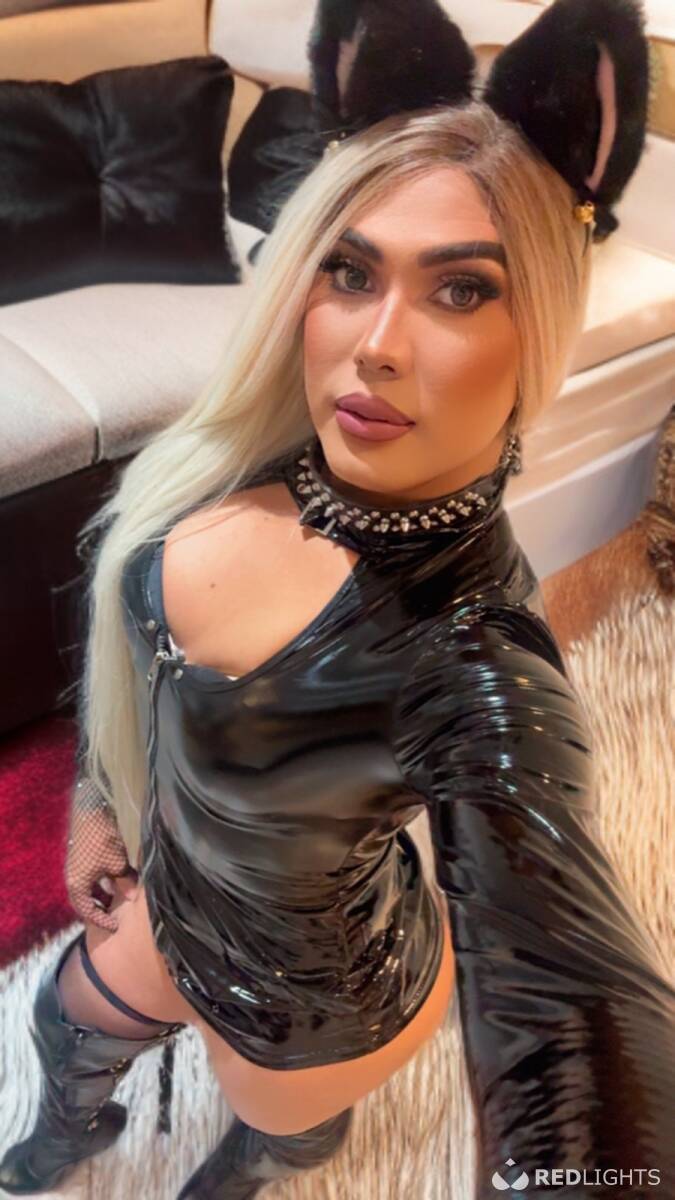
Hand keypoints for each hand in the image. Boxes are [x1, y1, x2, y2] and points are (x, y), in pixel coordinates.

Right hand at [65, 804, 134, 932]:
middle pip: (84, 902)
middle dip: (98, 910)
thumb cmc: (102, 842)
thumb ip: (125, 883)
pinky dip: (103, 883)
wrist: (92, 813)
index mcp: (77, 885)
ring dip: (102, 896)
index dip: (101, 920)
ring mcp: (77, 868)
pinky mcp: (83, 859)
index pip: (87, 911)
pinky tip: (117, 882)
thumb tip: (133, 898)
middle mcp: (73, 879)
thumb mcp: (117, 865)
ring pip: (89, 889)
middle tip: (113, 917)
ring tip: (118, 901)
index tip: (115, 925)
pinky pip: (92, 878)